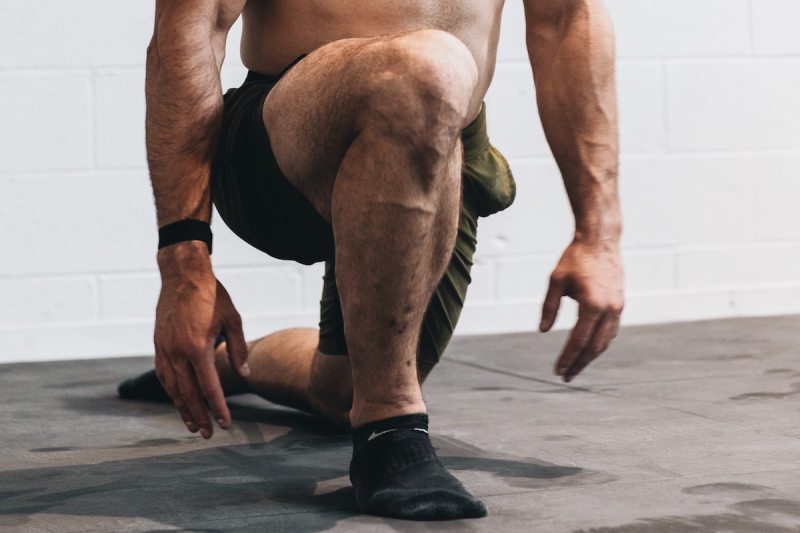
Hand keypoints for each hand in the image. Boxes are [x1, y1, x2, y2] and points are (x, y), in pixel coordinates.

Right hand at [154, 242, 248, 437]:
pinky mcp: (158, 345)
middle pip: (188, 393)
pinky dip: (172, 392)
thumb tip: (246, 375)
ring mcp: (164, 349)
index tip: (226, 424)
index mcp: (198, 347)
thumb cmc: (212, 296)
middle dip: (200, 416)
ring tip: (194, 425)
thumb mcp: (233, 320)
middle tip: (210, 435)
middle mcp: (177, 352)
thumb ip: (239, 350)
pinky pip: (164, 375)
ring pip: (172, 388)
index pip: (209, 387)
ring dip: (183, 408)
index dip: (218, 408)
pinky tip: (179, 401)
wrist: (183, 274)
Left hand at [540, 238, 623, 382]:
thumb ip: (549, 306)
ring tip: (576, 366)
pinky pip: (611, 331)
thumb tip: (544, 330)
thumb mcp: (556, 281)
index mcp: (592, 305)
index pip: (578, 341)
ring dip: (591, 356)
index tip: (558, 371)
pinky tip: (589, 348)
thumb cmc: (575, 259)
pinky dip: (600, 343)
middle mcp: (609, 309)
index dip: (568, 358)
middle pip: (594, 347)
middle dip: (580, 364)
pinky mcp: (620, 303)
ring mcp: (617, 307)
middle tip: (566, 377)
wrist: (601, 240)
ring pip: (605, 341)